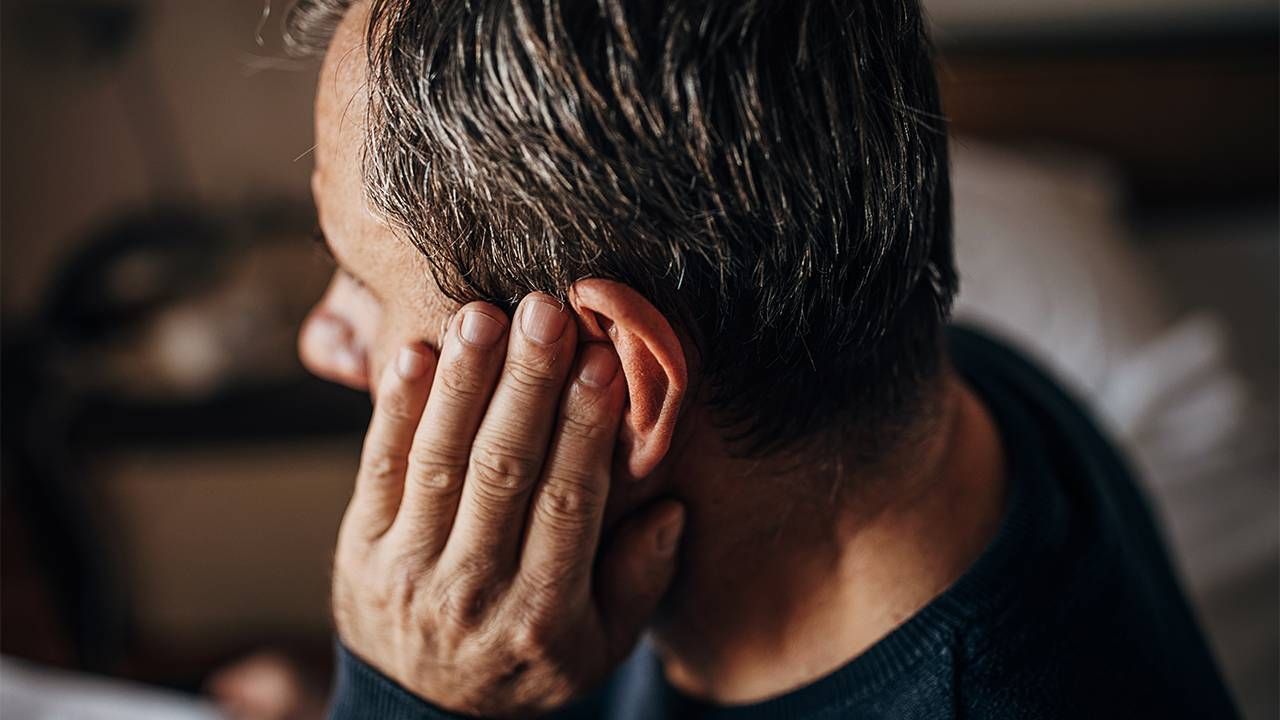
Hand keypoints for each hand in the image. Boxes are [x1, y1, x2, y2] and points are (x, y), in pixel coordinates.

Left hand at [332, 293, 685, 717]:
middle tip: (545, 313)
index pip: (568, 504)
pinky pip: (378, 469)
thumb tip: (671, 509)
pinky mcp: (361, 546)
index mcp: (543, 614)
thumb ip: (638, 584)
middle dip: (525, 386)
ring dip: (462, 383)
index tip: (602, 361)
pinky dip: (395, 410)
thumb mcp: (598, 651)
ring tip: (484, 314)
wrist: (419, 715)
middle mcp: (473, 590)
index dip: (584, 430)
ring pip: (439, 461)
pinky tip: (417, 353)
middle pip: (502, 472)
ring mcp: (408, 567)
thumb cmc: (525, 667)